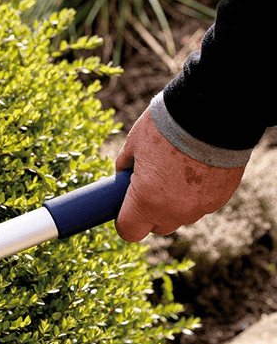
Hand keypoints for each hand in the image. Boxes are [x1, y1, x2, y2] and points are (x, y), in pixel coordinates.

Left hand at [114, 107, 244, 241]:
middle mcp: (174, 211)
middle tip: (148, 186)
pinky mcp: (221, 198)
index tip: (124, 208)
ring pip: (181, 216)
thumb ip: (125, 165)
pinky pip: (201, 205)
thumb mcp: (133, 143)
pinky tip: (196, 170)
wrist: (213, 112)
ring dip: (174, 204)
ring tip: (174, 173)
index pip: (129, 231)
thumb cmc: (166, 126)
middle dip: (150, 212)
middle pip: (157, 227)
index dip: (124, 221)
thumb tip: (122, 174)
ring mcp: (200, 207)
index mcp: (146, 201)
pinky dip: (196, 195)